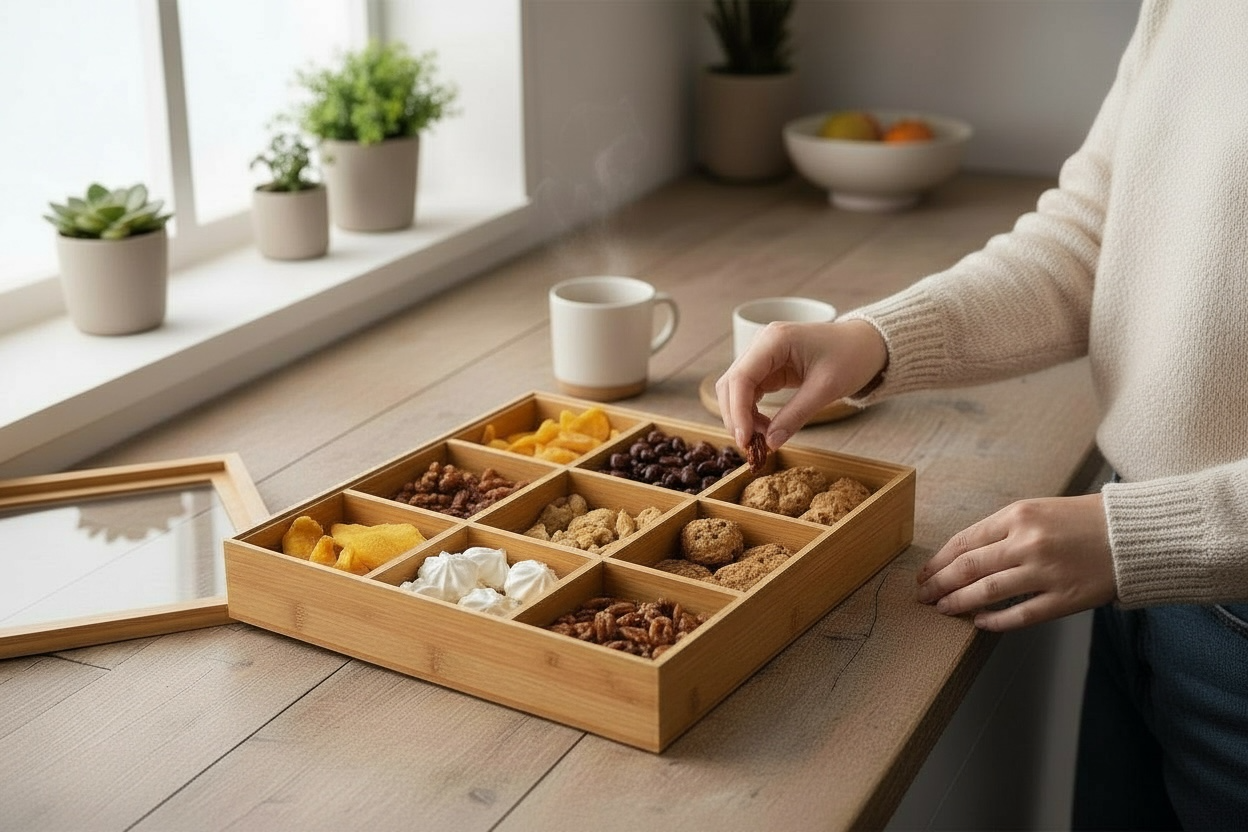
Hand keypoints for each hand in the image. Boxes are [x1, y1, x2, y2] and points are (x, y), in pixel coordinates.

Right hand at [714, 318, 886, 450]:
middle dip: (736, 417)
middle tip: (751, 447)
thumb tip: (770, 444)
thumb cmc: (851, 357)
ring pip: (736, 390)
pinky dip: (752, 413)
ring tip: (762, 440)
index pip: (741, 378)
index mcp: (775, 340)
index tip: (744, 440)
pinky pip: (750, 392)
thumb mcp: (825, 389)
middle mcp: (762, 344)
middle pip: (732, 383)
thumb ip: (795, 415)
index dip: (737, 411)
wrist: (866, 344)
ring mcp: (763, 355)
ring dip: (742, 417)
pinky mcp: (769, 367)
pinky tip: (765, 429)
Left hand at [915, 493, 1115, 630]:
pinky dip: (995, 621)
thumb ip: (1003, 530)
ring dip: (959, 602)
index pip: (964, 541)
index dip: (938, 561)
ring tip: (942, 609)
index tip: (923, 573)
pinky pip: (1020, 614)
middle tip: (922, 596)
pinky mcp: (1064, 598)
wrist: (1135, 534)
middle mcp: (1028, 542)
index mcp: (1018, 516)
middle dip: (939, 584)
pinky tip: (979, 623)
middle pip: (968, 567)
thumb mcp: (1038, 510)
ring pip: (988, 591)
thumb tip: (965, 554)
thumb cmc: (1084, 520)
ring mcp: (1046, 572)